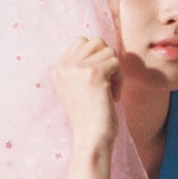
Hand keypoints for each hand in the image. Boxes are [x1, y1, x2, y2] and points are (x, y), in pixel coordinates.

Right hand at [51, 37, 122, 154]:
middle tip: (106, 83)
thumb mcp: (76, 86)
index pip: (81, 41)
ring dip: (114, 71)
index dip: (96, 57)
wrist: (91, 137)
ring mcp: (78, 68)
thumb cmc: (89, 115)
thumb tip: (101, 44)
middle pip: (96, 41)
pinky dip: (120, 80)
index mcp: (58, 68)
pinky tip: (113, 96)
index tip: (96, 81)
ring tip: (109, 91)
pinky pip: (116, 63)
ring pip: (108, 51)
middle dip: (106, 60)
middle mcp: (65, 65)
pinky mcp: (94, 73)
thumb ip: (81, 65)